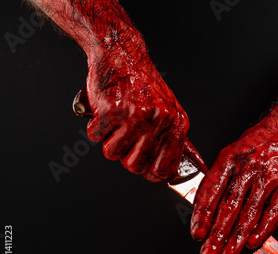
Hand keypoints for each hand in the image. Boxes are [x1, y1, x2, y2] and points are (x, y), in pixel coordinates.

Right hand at [85, 49, 189, 181]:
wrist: (123, 55)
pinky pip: (95, 136)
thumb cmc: (143, 84)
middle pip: (136, 166)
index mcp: (176, 124)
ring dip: (109, 142)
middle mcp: (159, 121)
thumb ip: (174, 139)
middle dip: (126, 157)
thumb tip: (182, 169)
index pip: (166, 168)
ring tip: (115, 125)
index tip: (145, 171)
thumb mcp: (170, 110)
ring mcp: (135, 116)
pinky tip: (104, 115)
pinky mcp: (112, 110)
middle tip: (125, 140)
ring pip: (113, 154)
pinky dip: (95, 128)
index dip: (152, 174)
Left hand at [190, 109, 277, 253]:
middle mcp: (249, 166)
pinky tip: (252, 242)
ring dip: (237, 238)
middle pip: (229, 206)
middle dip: (217, 234)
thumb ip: (222, 177)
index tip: (197, 234)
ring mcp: (270, 175)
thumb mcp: (235, 150)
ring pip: (250, 212)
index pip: (211, 190)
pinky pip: (274, 210)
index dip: (202, 215)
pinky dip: (263, 229)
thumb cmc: (263, 139)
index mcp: (230, 158)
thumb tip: (206, 207)